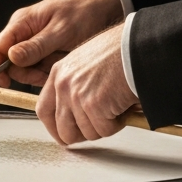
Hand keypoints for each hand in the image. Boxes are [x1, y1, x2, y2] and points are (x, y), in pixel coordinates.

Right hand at [0, 0, 123, 86]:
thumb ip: (36, 46)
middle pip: (11, 64)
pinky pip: (40, 68)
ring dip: (42, 72)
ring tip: (61, 62)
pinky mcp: (45, 51)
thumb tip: (11, 58)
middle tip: (46, 75)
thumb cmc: (83, 12)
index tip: (5, 83)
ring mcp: (34, 43)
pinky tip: (63, 63)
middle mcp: (24, 33)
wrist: (104, 7)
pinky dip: (50, 71)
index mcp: (22, 23)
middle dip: (27, 73)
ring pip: (27, 69)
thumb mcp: (61, 31)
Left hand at [36, 24, 138, 143]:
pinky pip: (105, 130)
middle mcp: (63, 85)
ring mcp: (77, 96)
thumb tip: (74, 115)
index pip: (43, 110)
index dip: (54, 128)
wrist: (138, 45)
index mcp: (58, 73)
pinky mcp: (94, 105)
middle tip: (98, 128)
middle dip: (82, 136)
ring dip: (105, 126)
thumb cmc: (119, 51)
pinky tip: (124, 106)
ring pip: (87, 133)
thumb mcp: (85, 63)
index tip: (64, 135)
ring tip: (116, 106)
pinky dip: (118, 124)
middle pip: (63, 130)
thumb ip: (74, 85)